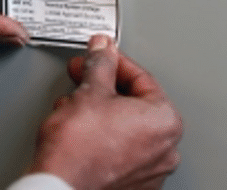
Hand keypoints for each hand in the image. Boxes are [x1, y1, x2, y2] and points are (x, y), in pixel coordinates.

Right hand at [30, 35, 182, 189]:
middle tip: (83, 76)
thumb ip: (100, 63)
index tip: (99, 54)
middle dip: (103, 87)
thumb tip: (103, 50)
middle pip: (133, 103)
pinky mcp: (131, 184)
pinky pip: (119, 149)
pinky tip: (79, 130)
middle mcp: (166, 149)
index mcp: (165, 122)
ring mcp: (149, 171)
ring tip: (73, 107)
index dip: (113, 61)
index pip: (140, 77)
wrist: (61, 185)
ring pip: (123, 126)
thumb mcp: (90, 90)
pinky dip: (101, 136)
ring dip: (98, 111)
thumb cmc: (79, 148)